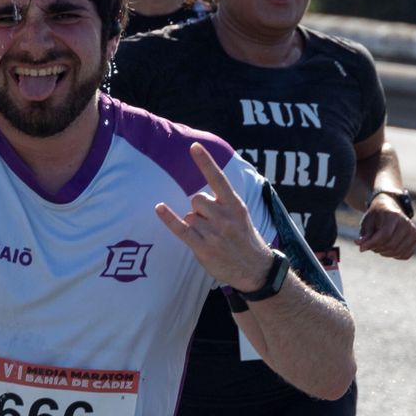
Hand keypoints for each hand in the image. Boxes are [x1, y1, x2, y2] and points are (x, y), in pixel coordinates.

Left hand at [156, 142, 275, 290]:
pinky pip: (181, 228)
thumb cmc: (244, 239)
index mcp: (235, 205)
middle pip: (197, 199)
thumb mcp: (241, 215)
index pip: (218, 179)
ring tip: (210, 237)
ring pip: (190, 215)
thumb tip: (199, 195)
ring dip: (195, 224)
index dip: (205, 162)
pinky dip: (169, 219)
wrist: (255, 269)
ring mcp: (214, 232)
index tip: (194, 146)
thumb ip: (224, 202)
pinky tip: (160, 208)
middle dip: (199, 209)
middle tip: (212, 224)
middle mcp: (225, 216)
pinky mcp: (203, 247)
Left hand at [356, 197, 415, 257]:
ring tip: (378, 246)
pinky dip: (394, 255)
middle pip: (391, 244)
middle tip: (371, 246)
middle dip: (377, 249)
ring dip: (384, 253)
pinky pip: (405, 255)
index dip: (372, 244)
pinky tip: (388, 248)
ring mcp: (413, 232)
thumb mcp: (367, 223)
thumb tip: (361, 247)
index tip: (362, 248)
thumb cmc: (376, 217)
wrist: (389, 210)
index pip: (384, 235)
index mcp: (393, 215)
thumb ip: (365, 235)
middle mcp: (406, 223)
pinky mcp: (415, 240)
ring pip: (398, 251)